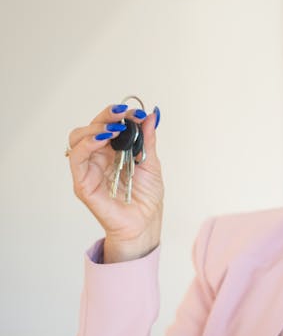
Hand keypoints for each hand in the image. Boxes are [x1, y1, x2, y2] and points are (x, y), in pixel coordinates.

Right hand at [67, 103, 163, 260]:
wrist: (145, 223)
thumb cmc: (146, 197)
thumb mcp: (152, 163)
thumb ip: (147, 139)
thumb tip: (151, 115)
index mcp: (113, 150)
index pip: (108, 124)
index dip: (119, 115)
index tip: (137, 113)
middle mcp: (98, 157)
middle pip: (91, 127)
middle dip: (106, 116)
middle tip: (123, 114)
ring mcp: (88, 169)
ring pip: (78, 138)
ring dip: (95, 128)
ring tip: (114, 129)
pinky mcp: (82, 182)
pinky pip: (77, 159)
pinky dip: (87, 144)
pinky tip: (103, 139)